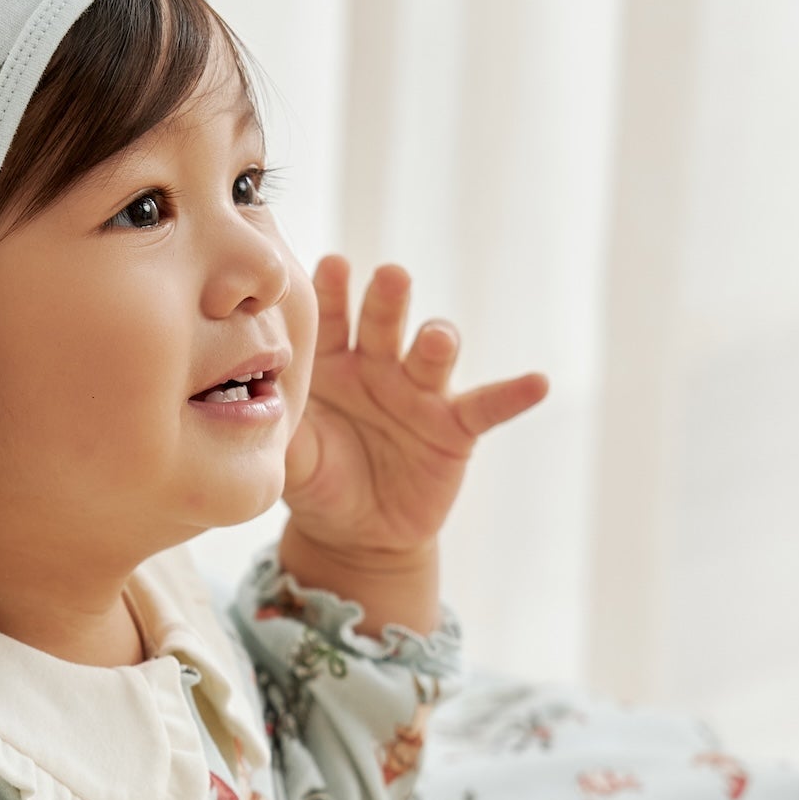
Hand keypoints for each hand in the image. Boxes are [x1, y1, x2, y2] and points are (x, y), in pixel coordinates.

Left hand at [281, 256, 547, 563]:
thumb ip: (284, 432)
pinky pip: (488, 408)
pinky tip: (538, 383)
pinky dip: (514, 395)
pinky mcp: (456, 428)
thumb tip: (260, 410)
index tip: (329, 265)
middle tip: (389, 277)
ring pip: (433, 355)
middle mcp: (379, 366)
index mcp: (333, 363)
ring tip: (437, 337)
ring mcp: (421, 393)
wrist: (357, 534)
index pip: (332, 320)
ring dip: (439, 341)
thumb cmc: (319, 481)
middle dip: (389, 300)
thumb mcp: (295, 461)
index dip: (333, 294)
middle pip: (385, 322)